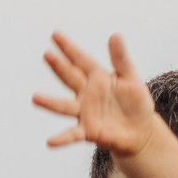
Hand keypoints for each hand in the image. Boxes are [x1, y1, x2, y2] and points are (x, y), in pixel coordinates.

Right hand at [33, 32, 157, 155]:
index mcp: (97, 77)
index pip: (81, 60)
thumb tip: (115, 35)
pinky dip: (62, 139)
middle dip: (59, 67)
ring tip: (35, 98)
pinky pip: (73, 135)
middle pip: (70, 78)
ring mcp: (85, 112)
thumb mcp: (131, 78)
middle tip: (47, 55)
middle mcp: (87, 93)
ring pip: (65, 106)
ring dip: (50, 103)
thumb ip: (121, 59)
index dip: (69, 48)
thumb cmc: (135, 102)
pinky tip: (50, 142)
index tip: (55, 35)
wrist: (141, 131)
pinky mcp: (88, 131)